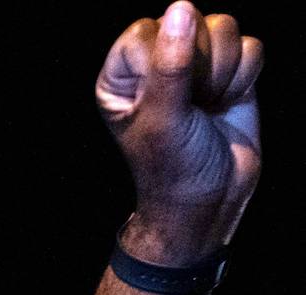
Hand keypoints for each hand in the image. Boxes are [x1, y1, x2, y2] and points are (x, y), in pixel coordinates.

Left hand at [96, 3, 261, 259]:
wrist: (210, 198)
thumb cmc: (173, 166)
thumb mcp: (164, 116)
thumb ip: (170, 63)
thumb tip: (181, 7)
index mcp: (122, 74)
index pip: (147, 29)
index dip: (167, 57)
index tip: (168, 96)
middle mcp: (155, 63)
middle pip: (189, 21)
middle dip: (200, 65)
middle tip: (192, 104)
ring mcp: (194, 64)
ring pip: (224, 27)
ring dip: (224, 72)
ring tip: (208, 105)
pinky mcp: (230, 71)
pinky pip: (250, 45)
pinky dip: (245, 76)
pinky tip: (227, 103)